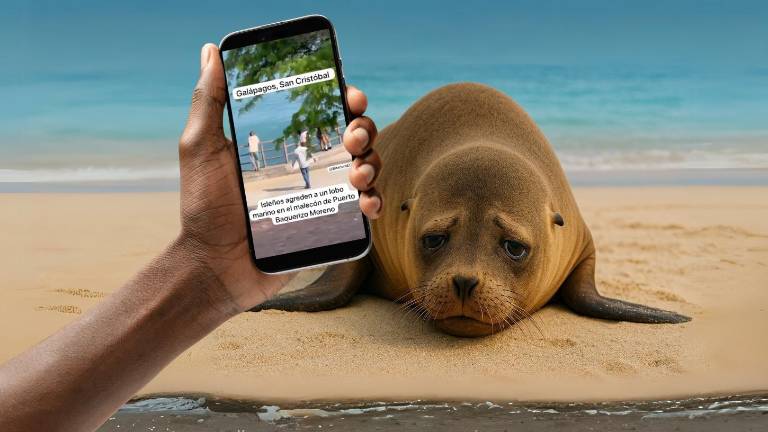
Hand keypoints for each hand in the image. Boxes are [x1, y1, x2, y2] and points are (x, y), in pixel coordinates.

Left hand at [176, 44, 381, 312]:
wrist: (215, 265)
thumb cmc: (204, 208)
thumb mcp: (201, 148)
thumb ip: (209, 101)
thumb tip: (211, 52)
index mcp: (283, 140)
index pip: (322, 109)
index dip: (342, 97)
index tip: (350, 95)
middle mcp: (307, 162)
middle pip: (352, 133)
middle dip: (363, 127)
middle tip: (352, 136)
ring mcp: (322, 193)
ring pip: (366, 166)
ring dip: (372, 162)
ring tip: (357, 174)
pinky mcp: (331, 223)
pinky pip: (363, 207)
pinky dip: (373, 200)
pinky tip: (365, 202)